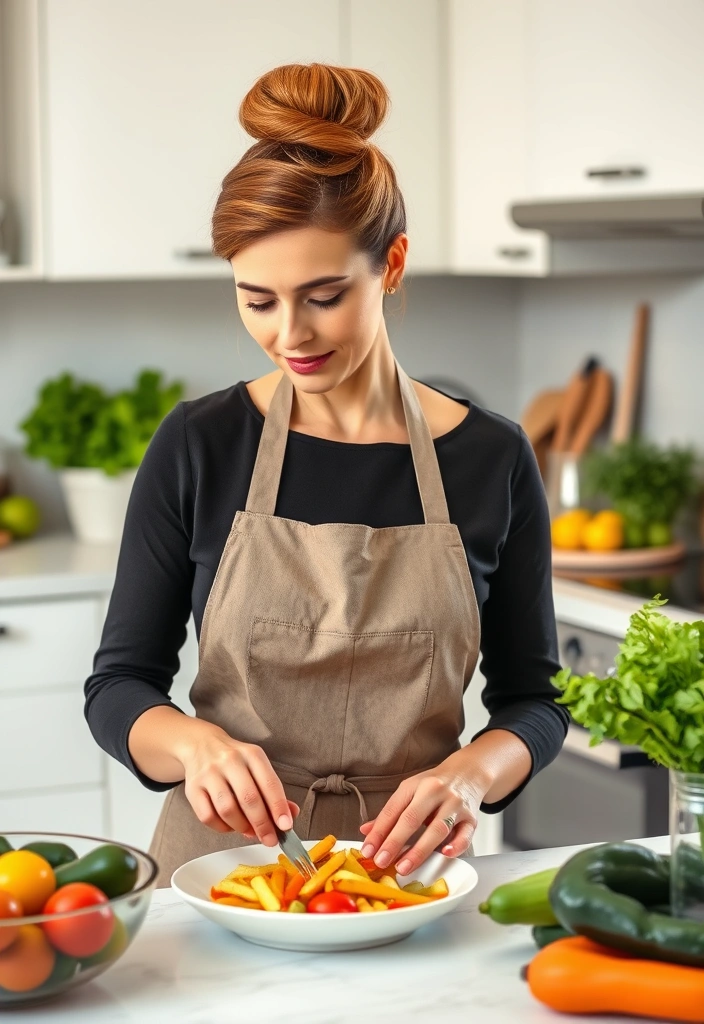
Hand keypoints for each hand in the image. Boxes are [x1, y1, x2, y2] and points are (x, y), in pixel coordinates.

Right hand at [178, 721, 298, 846]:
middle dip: (262, 824)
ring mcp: (209, 774)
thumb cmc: (235, 762)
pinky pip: (208, 816)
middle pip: (249, 798)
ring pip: (228, 809)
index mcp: (252, 755)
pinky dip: (222, 828)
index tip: (285, 826)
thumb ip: (273, 791)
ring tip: (249, 831)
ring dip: (242, 827)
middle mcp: (230, 761)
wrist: (202, 746)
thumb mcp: (257, 767)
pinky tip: (230, 825)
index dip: (278, 807)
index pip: (269, 783)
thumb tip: (290, 815)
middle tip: (269, 839)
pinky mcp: (192, 788)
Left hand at [358, 749, 491, 875]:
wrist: (467, 772)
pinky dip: (455, 845)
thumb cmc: (434, 785)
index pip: (392, 809)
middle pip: (412, 818)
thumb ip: (390, 813)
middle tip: (381, 861)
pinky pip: (465, 834)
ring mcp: (455, 804)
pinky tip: (444, 855)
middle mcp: (434, 792)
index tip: (368, 850)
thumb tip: (366, 832)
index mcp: (414, 785)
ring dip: (419, 850)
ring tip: (404, 867)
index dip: (378, 831)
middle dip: (394, 842)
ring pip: (437, 828)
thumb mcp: (410, 791)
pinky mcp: (472, 817)